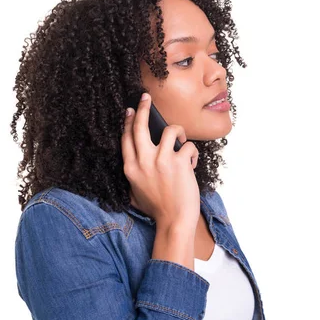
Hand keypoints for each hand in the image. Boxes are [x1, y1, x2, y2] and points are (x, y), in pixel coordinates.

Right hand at [121, 93, 199, 229]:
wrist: (174, 221)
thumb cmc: (157, 209)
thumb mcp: (135, 193)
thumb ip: (134, 175)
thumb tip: (136, 160)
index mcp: (131, 169)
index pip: (126, 138)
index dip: (128, 122)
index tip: (130, 110)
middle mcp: (144, 162)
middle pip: (140, 126)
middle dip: (143, 108)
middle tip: (146, 97)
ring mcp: (162, 161)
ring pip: (169, 130)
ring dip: (178, 133)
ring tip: (182, 142)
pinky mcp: (179, 163)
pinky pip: (187, 146)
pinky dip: (192, 153)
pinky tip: (192, 164)